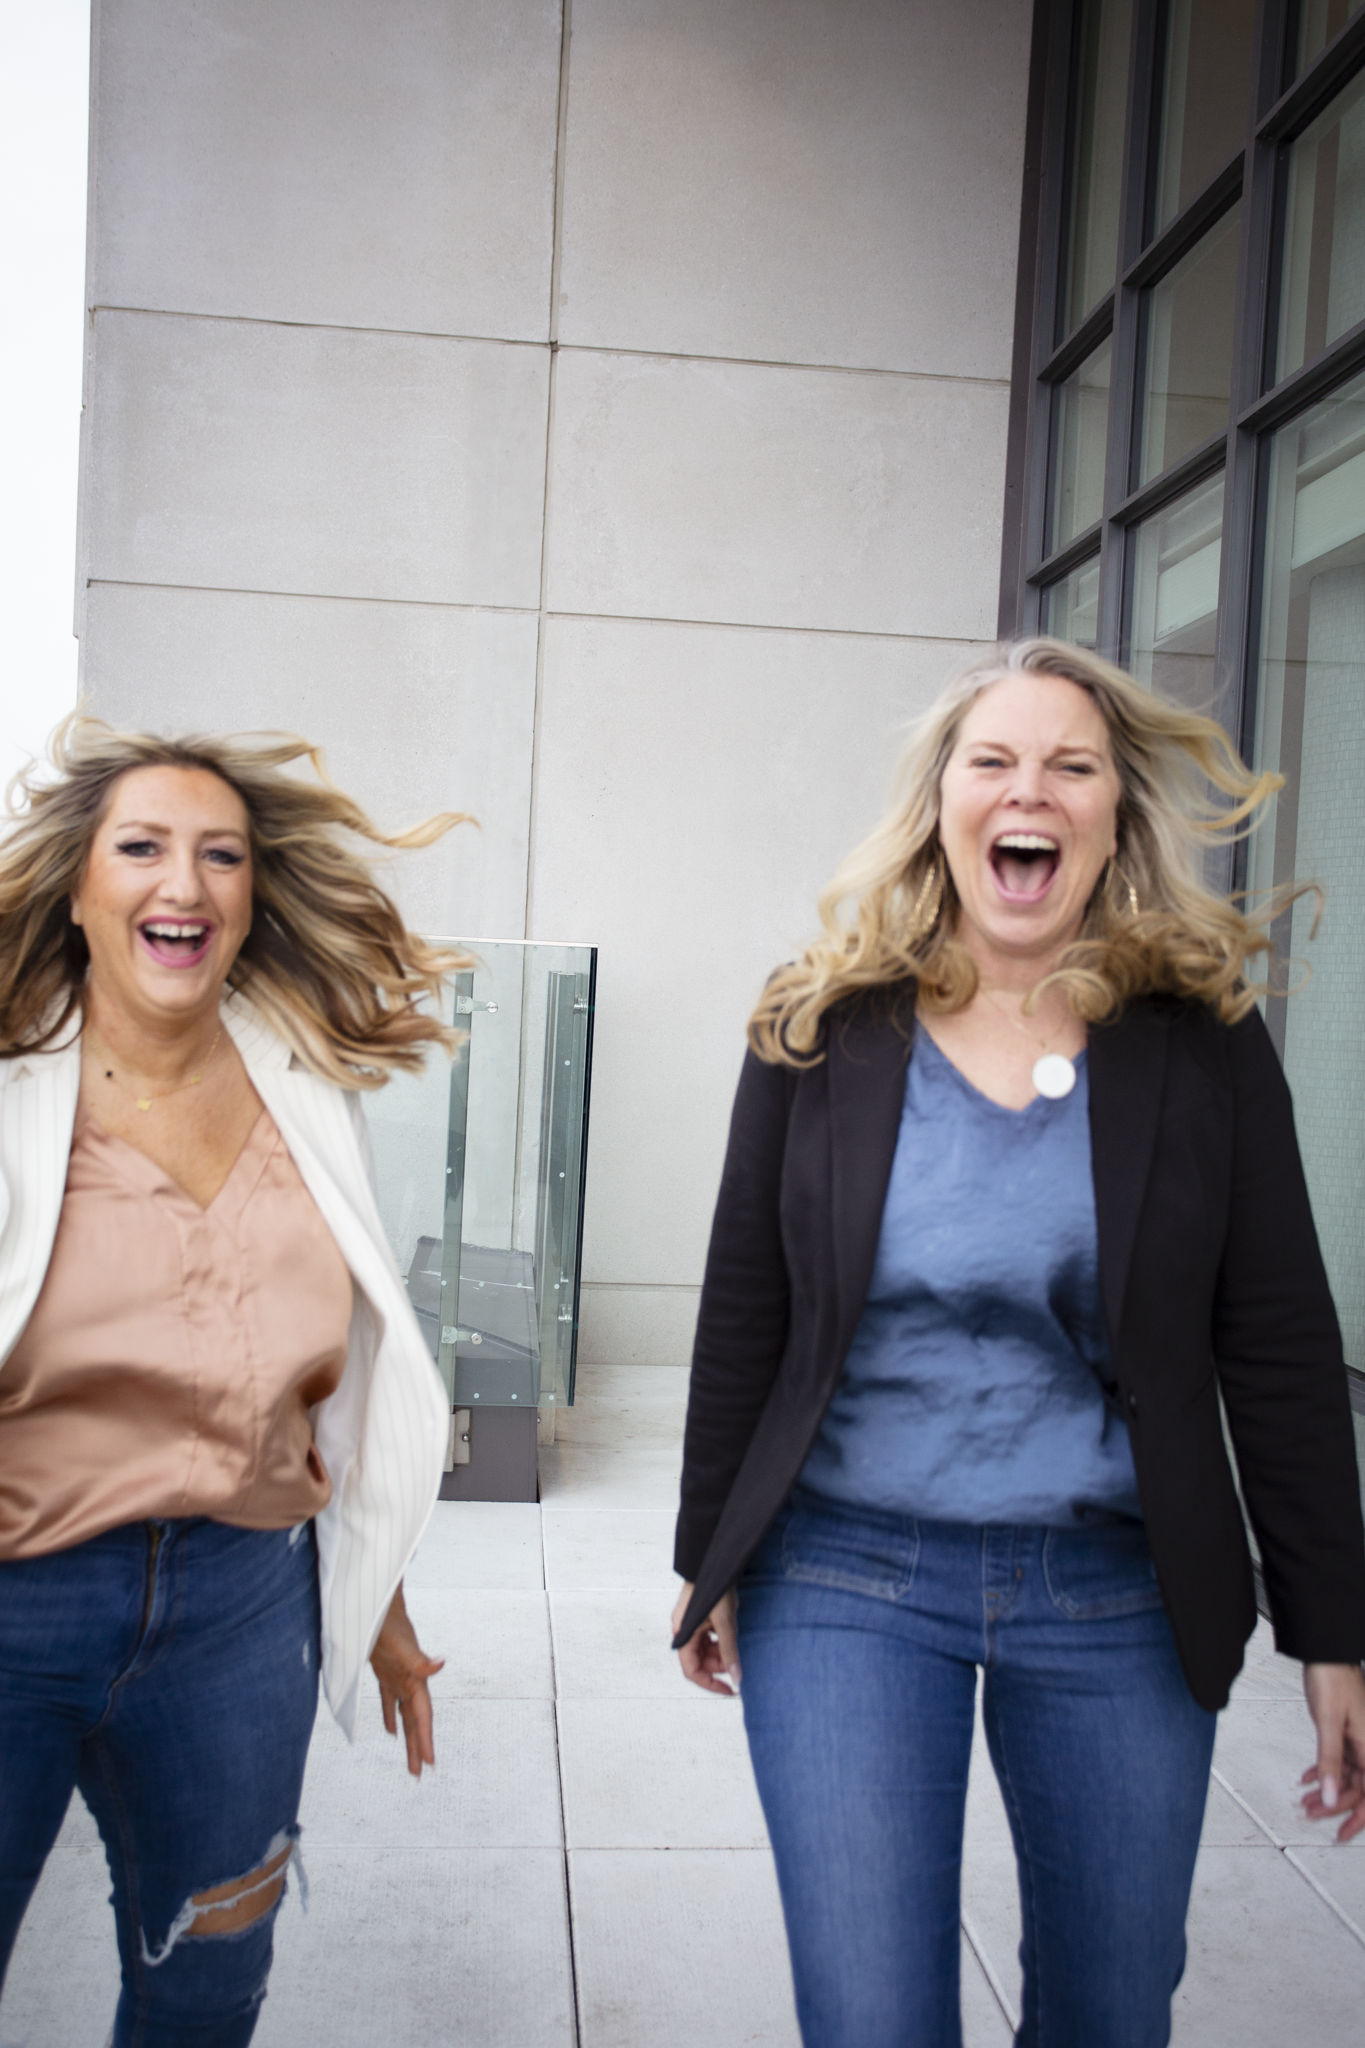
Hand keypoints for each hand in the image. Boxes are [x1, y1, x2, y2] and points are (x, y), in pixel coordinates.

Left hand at [370, 1585, 444, 1775]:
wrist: (377, 1601)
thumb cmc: (387, 1621)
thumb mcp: (401, 1643)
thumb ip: (419, 1658)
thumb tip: (441, 1664)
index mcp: (415, 1679)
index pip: (422, 1716)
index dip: (426, 1739)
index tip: (430, 1762)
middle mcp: (409, 1681)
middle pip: (415, 1721)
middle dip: (418, 1746)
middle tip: (420, 1772)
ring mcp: (398, 1677)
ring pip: (404, 1714)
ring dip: (407, 1736)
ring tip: (410, 1759)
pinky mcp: (385, 1672)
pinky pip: (390, 1701)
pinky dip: (391, 1716)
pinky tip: (390, 1730)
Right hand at [670, 1581, 739, 1696]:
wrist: (712, 1561)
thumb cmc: (714, 1589)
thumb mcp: (724, 1623)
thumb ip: (729, 1651)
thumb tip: (737, 1678)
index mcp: (683, 1636)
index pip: (692, 1671)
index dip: (710, 1684)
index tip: (730, 1690)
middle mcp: (683, 1633)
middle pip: (700, 1661)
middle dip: (719, 1666)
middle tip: (737, 1663)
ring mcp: (691, 1625)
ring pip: (705, 1650)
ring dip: (720, 1654)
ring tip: (735, 1647)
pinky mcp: (699, 1618)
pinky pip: (707, 1638)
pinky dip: (719, 1642)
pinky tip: (729, 1635)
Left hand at [1301, 1662, 1364, 1842]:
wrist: (1325, 1652)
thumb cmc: (1332, 1679)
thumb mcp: (1328, 1723)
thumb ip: (1330, 1761)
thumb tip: (1331, 1796)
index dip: (1357, 1818)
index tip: (1342, 1833)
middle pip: (1355, 1787)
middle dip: (1333, 1804)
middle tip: (1311, 1814)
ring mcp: (1357, 1739)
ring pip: (1345, 1775)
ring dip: (1325, 1788)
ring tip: (1305, 1799)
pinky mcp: (1345, 1731)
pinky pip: (1339, 1759)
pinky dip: (1324, 1770)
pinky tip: (1309, 1777)